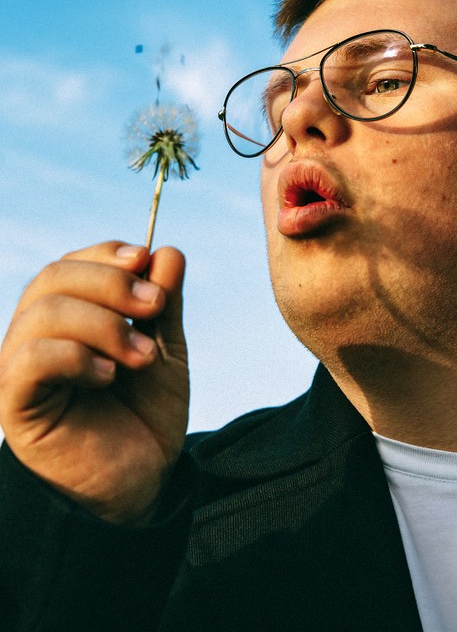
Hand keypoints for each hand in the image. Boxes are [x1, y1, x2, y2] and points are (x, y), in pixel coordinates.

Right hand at [0, 241, 188, 524]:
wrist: (144, 479)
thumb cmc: (146, 413)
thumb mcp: (165, 348)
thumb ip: (164, 303)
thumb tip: (166, 250)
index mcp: (68, 316)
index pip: (71, 264)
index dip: (106, 254)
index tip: (146, 259)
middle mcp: (36, 335)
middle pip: (53, 278)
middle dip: (111, 283)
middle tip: (154, 306)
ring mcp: (20, 367)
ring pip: (43, 313)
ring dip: (103, 324)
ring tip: (142, 356)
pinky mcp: (15, 403)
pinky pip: (29, 359)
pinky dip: (75, 356)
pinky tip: (108, 376)